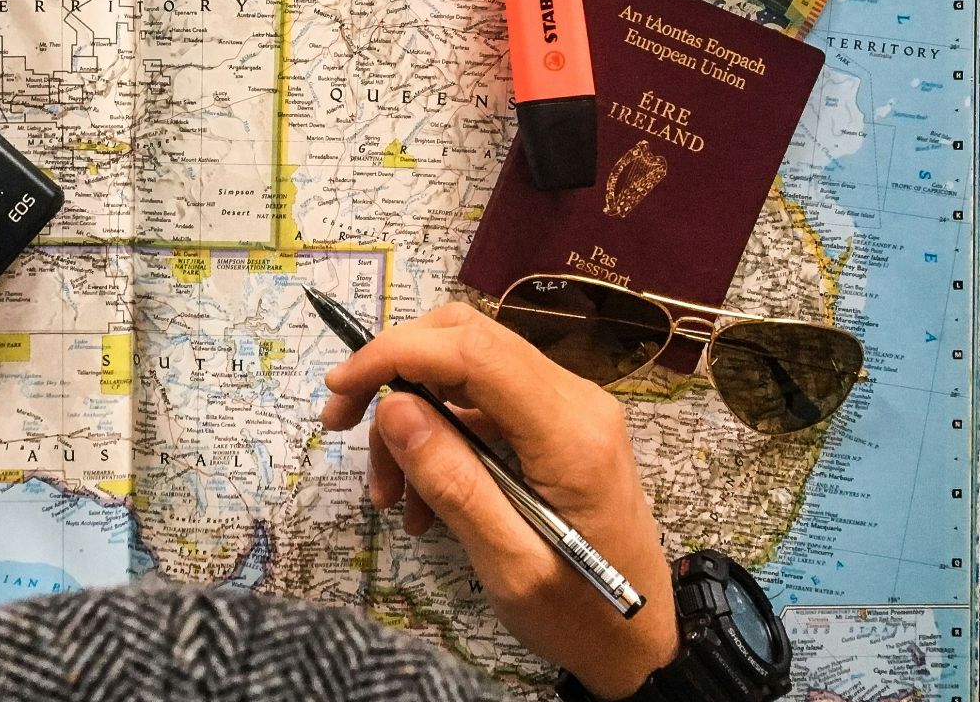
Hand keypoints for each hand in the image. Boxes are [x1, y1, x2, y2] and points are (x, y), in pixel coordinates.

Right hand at [320, 302, 678, 699]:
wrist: (639, 642)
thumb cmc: (581, 613)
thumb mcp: (510, 566)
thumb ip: (454, 483)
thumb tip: (394, 408)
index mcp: (570, 431)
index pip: (473, 350)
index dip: (396, 352)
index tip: (340, 389)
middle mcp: (574, 400)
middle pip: (466, 338)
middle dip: (392, 371)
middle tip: (341, 424)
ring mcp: (567, 408)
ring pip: (464, 372)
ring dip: (410, 420)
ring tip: (391, 498)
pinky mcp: (555, 425)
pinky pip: (479, 405)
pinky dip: (437, 438)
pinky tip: (422, 499)